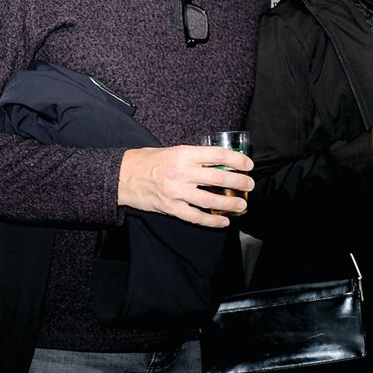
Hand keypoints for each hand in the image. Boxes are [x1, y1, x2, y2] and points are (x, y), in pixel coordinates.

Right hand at [118, 145, 253, 227]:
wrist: (122, 176)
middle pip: (218, 178)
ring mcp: (176, 191)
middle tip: (249, 185)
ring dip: (230, 204)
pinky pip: (196, 216)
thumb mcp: (173, 151)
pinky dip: (212, 220)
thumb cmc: (149, 161)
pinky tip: (223, 221)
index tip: (248, 164)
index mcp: (184, 154)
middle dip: (239, 182)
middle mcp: (182, 172)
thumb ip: (195, 157)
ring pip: (210, 200)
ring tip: (241, 205)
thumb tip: (221, 163)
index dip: (237, 160)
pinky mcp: (170, 207)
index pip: (217, 155)